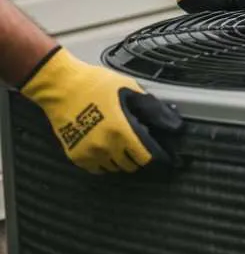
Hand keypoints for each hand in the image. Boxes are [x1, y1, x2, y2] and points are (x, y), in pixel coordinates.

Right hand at [19, 47, 182, 173]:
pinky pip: (97, 168)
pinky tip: (106, 147)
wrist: (60, 86)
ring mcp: (89, 153)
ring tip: (121, 142)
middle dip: (140, 156)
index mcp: (122, 131)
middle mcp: (106, 146)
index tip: (166, 158)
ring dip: (122, 159)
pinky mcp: (75, 155)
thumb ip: (153, 110)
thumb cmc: (95, 84)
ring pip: (115, 167)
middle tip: (140, 143)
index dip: (160, 159)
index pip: (147, 157)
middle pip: (132, 165)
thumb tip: (175, 126)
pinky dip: (104, 162)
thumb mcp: (130, 91)